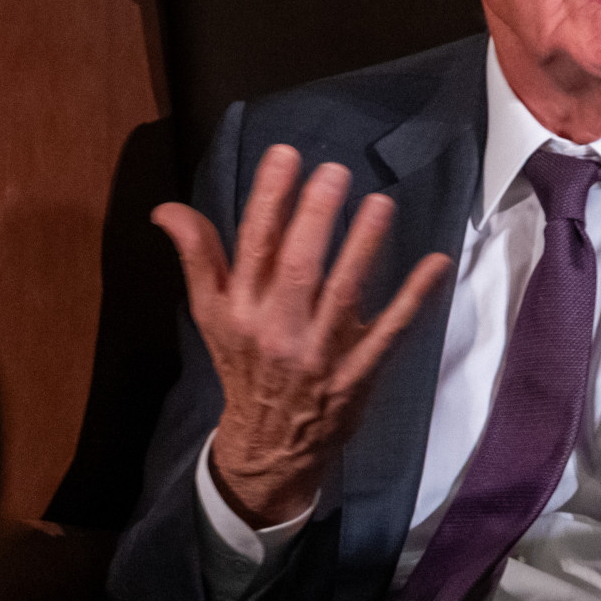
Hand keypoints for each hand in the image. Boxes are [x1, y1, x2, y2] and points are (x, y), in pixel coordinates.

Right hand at [154, 145, 450, 526]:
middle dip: (315, 216)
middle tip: (335, 171)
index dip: (268, 198)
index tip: (285, 156)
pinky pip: (388, 333)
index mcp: (239, 307)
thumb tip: (166, 208)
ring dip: (363, 247)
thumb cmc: (243, 365)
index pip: (252, 244)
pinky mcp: (356, 373)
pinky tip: (435, 263)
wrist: (269, 444)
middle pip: (297, 264)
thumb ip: (196, 256)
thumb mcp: (210, 314)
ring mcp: (318, 353)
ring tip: (380, 204)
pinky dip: (412, 299)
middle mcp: (275, 328)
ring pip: (343, 293)